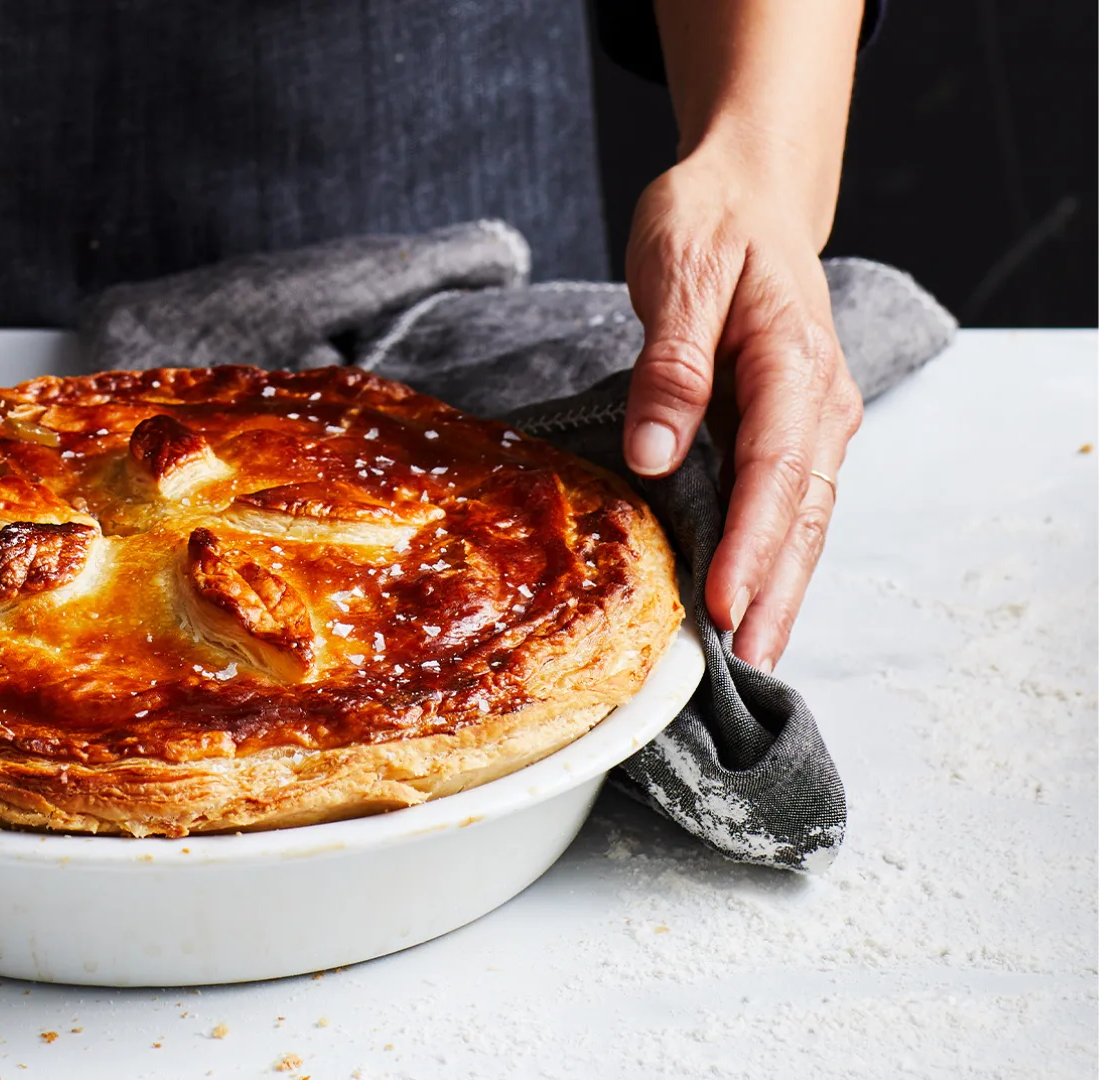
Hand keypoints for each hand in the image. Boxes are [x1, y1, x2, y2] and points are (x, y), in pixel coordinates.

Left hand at [622, 142, 862, 671]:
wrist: (746, 190)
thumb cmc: (710, 221)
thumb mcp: (679, 273)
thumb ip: (670, 363)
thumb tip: (652, 450)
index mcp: (795, 361)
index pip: (779, 469)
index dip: (753, 543)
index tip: (724, 601)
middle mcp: (818, 399)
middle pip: (803, 511)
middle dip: (777, 590)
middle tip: (746, 660)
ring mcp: (809, 417)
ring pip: (803, 516)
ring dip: (781, 584)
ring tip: (751, 652)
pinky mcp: (786, 427)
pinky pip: (785, 500)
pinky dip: (770, 553)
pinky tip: (745, 598)